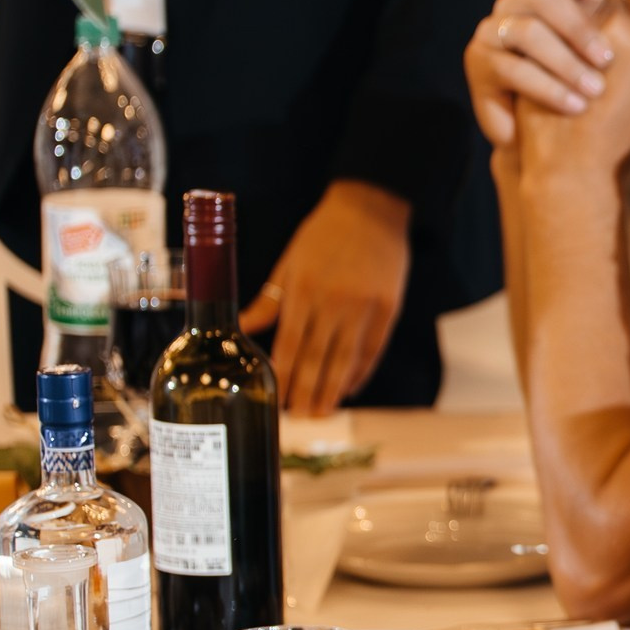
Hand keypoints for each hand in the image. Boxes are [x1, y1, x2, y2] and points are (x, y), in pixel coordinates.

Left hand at [241, 180, 410, 415]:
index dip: (283, 377)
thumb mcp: (289, 262)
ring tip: (323, 412)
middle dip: (307, 392)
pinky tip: (350, 387)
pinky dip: (361, 371)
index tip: (276, 400)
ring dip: (333, 389)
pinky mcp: (388, 309)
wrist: (371, 210)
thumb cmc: (324, 234)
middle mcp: (333, 303)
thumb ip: (270, 299)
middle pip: (317, 359)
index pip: (289, 345)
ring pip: (345, 359)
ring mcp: (363, 307)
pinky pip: (373, 349)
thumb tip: (242, 326)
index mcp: (303, 291)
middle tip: (300, 418)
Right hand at [467, 0, 616, 147]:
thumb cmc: (606, 105)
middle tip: (607, 58)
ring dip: (566, 62)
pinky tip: (576, 106)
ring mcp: (496, 31)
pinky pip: (510, 67)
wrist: (563, 154)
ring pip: (526, 30)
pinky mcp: (480, 63)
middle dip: (577, 24)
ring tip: (595, 91)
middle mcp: (520, 5)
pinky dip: (547, 88)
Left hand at [513, 0, 629, 180]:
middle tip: (605, 59)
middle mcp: (620, 18)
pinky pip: (552, 14)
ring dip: (580, 23)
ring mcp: (578, 22)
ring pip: (582, 1)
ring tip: (576, 58)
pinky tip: (553, 56)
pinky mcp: (547, 28)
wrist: (572, 160)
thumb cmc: (623, 134)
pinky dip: (553, 29)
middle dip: (612, 22)